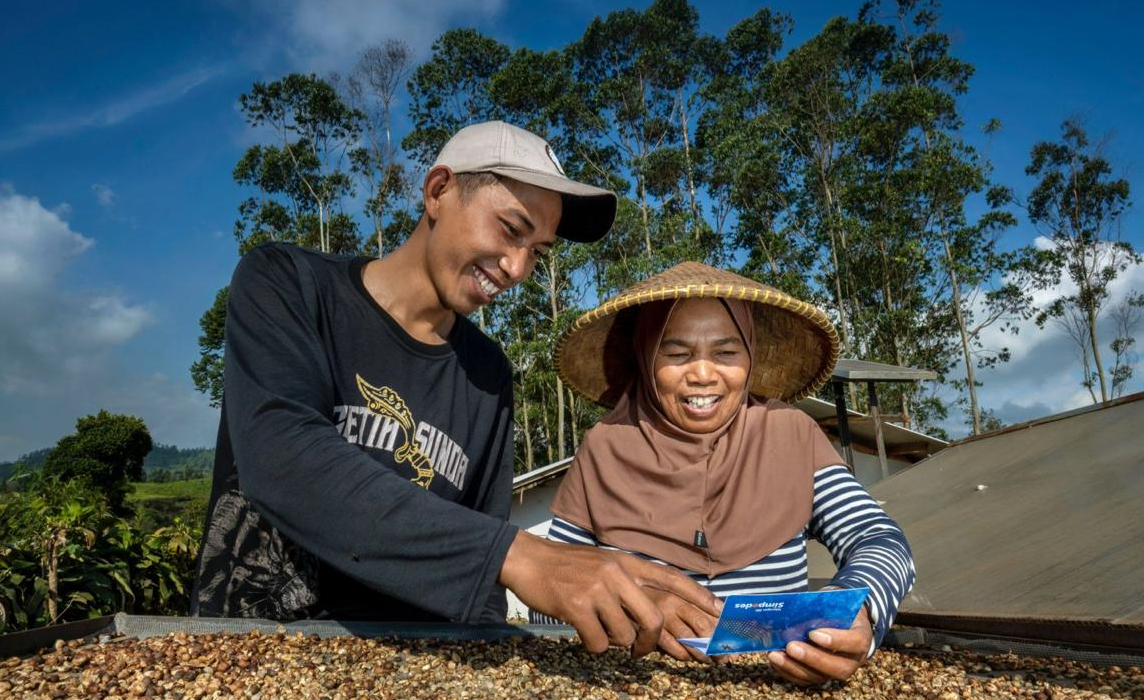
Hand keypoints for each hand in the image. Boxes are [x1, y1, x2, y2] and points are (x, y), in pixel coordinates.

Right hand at [498, 531, 721, 656]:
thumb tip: (649, 612)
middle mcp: (616, 573)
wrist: (528, 560)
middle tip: (640, 651)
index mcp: (626, 562)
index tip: (719, 610)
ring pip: (624, 635)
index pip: (670, 578)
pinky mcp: (578, 606)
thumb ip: (627, 582)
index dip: (697, 595)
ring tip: (596, 629)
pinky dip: (592, 645)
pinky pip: (599, 643)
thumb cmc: (566, 567)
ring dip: (613, 642)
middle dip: (651, 641)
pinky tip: (581, 631)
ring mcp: (597, 589)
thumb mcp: (603, 563)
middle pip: (654, 616)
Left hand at [766, 603, 871, 685]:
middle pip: (837, 668)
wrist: (842, 618)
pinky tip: (775, 659)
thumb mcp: (837, 601)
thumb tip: (798, 606)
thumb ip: (824, 605)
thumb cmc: (838, 607)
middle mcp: (853, 659)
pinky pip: (805, 679)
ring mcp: (836, 669)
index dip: (835, 641)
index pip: (855, 643)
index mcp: (861, 637)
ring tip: (775, 654)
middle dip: (812, 658)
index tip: (814, 633)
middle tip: (791, 646)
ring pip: (819, 677)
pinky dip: (788, 671)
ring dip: (794, 667)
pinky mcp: (821, 675)